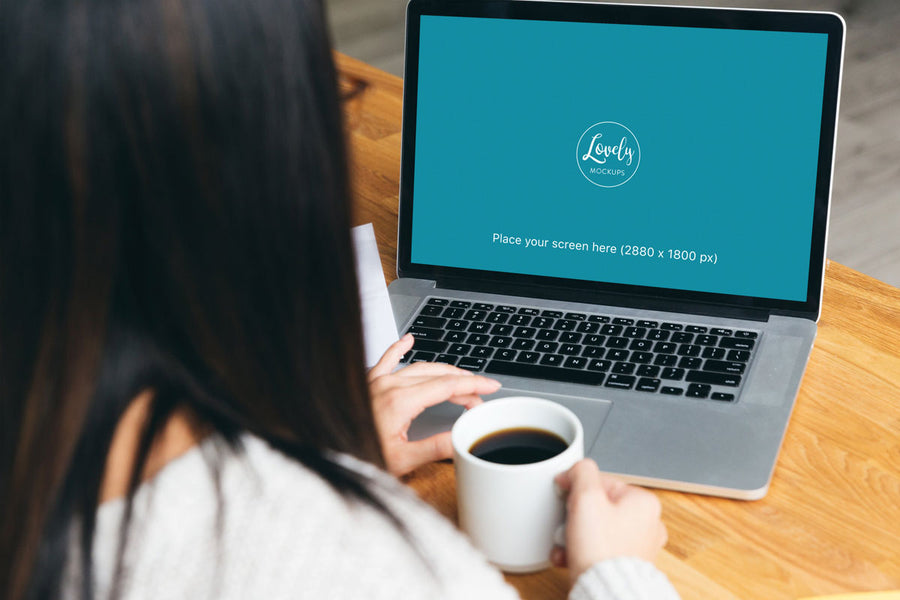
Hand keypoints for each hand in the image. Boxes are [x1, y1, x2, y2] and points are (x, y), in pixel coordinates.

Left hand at [368, 334, 501, 475]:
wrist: (325, 450)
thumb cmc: (355, 456)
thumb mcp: (402, 461)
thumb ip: (435, 449)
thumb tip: (462, 441)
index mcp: (400, 401)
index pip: (447, 386)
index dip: (473, 385)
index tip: (491, 387)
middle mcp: (389, 386)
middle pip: (437, 375)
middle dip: (464, 382)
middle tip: (481, 396)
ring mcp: (377, 382)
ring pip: (418, 367)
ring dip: (443, 371)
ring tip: (460, 378)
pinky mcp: (367, 384)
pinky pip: (386, 359)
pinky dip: (399, 348)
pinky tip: (408, 340)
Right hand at [551, 459, 667, 585]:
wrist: (606, 591)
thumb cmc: (602, 550)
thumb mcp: (586, 497)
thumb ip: (582, 472)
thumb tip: (578, 469)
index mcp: (644, 502)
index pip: (602, 481)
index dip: (577, 486)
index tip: (563, 492)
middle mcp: (647, 524)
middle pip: (599, 506)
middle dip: (575, 514)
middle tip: (567, 521)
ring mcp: (638, 546)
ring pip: (597, 528)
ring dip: (574, 534)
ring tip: (566, 542)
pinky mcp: (626, 564)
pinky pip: (599, 548)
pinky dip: (581, 550)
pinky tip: (569, 555)